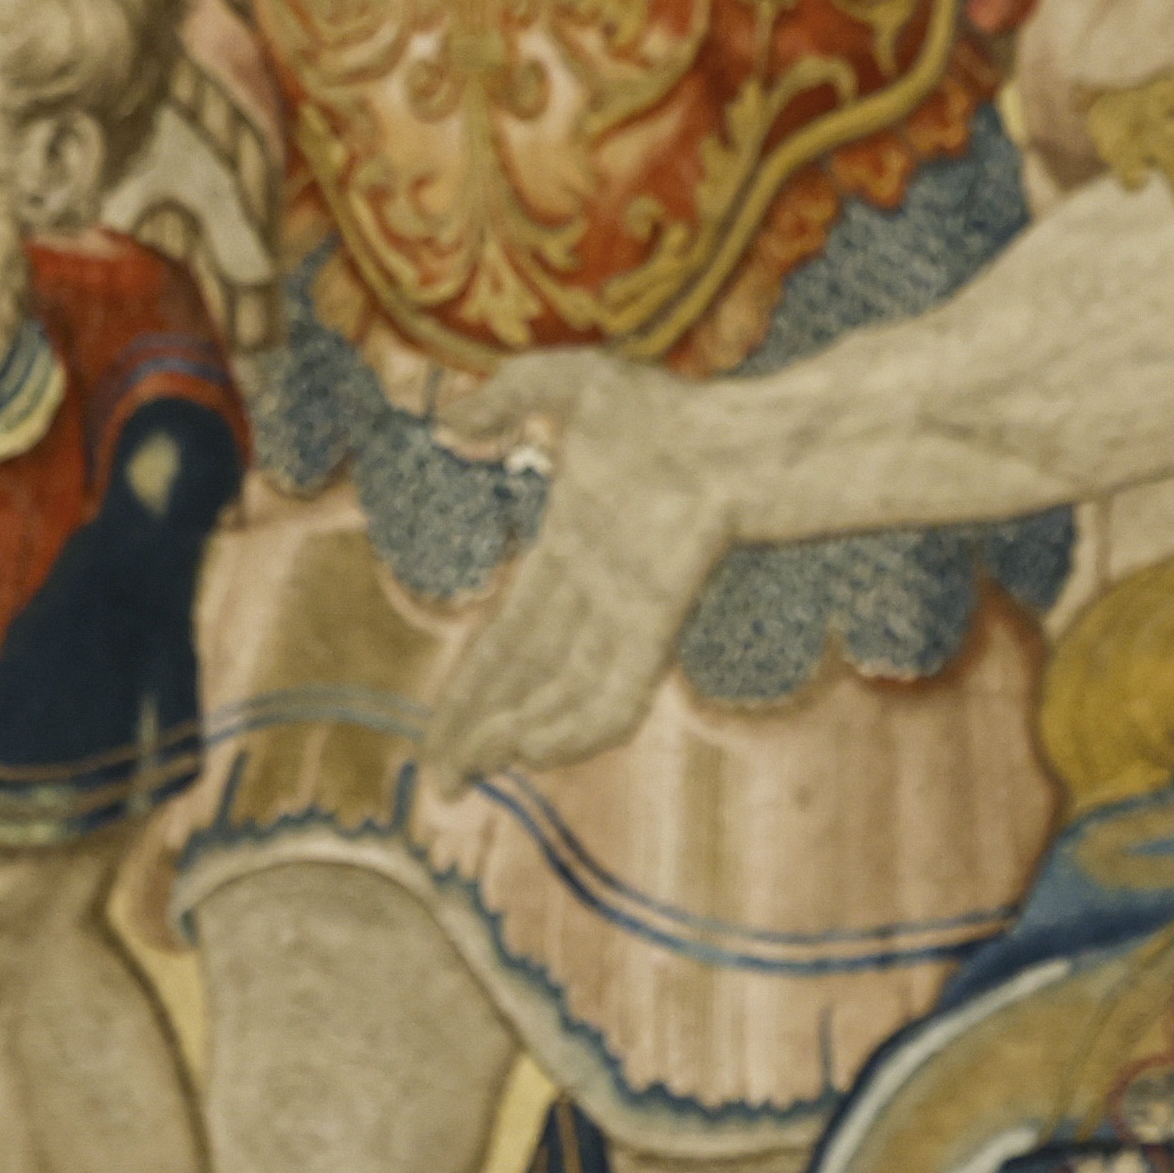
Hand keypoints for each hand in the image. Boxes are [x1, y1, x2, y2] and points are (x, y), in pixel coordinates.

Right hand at [424, 351, 732, 776]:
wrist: (738, 435)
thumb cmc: (671, 412)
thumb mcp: (570, 383)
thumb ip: (505, 397)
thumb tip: (447, 425)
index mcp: (566, 562)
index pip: (505, 644)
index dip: (466, 690)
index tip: (434, 737)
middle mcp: (591, 605)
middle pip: (520, 686)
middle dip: (475, 737)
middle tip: (438, 789)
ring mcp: (624, 622)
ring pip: (557, 703)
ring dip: (509, 739)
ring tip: (463, 777)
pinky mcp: (654, 631)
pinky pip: (612, 699)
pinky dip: (573, 730)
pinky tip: (529, 753)